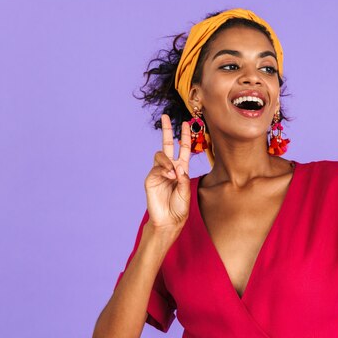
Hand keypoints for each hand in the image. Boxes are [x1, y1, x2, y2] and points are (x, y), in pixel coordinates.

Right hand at [144, 114, 191, 229]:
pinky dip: (164, 170)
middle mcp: (170, 168)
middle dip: (167, 130)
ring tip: (172, 175)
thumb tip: (178, 166)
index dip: (185, 136)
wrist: (168, 220)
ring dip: (167, 162)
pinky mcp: (151, 178)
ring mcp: (159, 172)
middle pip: (167, 144)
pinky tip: (169, 177)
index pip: (183, 149)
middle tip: (165, 116)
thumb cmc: (180, 208)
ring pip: (160, 155)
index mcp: (181, 169)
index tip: (186, 123)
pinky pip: (156, 167)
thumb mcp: (186, 192)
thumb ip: (184, 179)